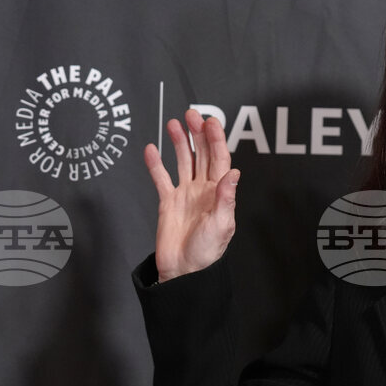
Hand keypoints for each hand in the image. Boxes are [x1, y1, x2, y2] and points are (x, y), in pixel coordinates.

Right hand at [144, 109, 240, 282]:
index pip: (220, 159)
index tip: (211, 122)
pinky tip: (152, 149)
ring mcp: (185, 194)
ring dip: (180, 142)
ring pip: (183, 161)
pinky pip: (161, 178)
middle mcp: (203, 190)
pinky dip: (156, 164)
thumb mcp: (221, 225)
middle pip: (202, 155)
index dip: (216, 140)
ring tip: (174, 124)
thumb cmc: (207, 252)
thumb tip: (233, 173)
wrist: (184, 271)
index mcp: (219, 193)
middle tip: (192, 115)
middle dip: (198, 134)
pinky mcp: (167, 202)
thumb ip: (226, 198)